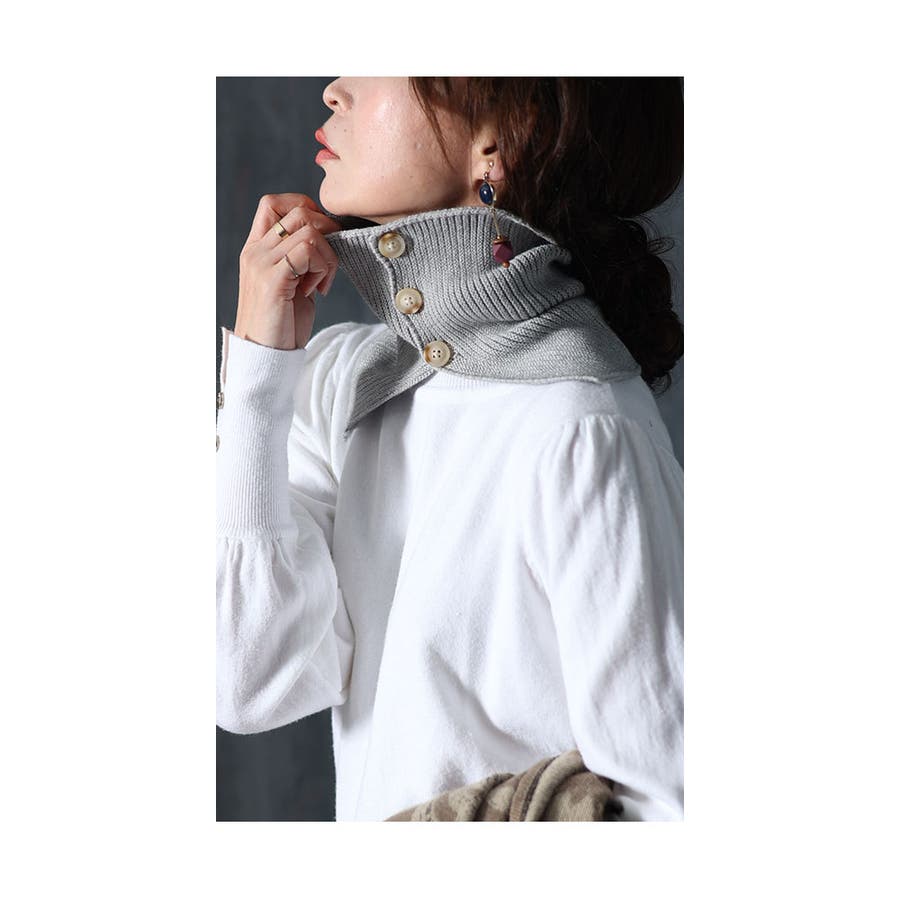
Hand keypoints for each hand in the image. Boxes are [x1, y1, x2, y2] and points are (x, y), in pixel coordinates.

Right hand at [233, 193, 341, 349]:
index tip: (321, 240)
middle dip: (327, 233)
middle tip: (328, 264)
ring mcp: (261, 264)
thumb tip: (329, 235)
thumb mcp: (290, 283)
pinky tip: (316, 291)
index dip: (305, 209)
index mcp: (256, 249)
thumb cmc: (282, 324)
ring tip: (320, 283)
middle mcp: (255, 251)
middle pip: (298, 210)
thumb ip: (299, 257)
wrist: (264, 356)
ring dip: (327, 256)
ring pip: (309, 230)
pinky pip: (308, 250)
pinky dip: (322, 269)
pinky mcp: (273, 280)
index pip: (273, 202)